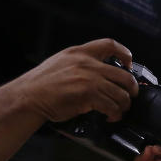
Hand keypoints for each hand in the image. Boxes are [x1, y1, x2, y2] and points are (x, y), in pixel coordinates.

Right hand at [4, 39, 138, 122]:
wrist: (28, 97)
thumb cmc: (42, 84)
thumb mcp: (61, 62)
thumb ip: (81, 63)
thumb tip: (100, 72)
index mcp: (79, 52)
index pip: (110, 44)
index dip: (125, 53)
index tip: (130, 64)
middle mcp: (87, 63)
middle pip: (124, 75)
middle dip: (132, 89)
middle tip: (130, 96)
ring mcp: (89, 79)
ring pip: (121, 94)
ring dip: (123, 105)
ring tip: (119, 110)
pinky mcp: (89, 95)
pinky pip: (112, 106)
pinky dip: (115, 114)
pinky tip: (110, 116)